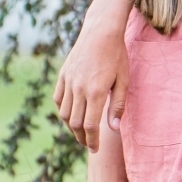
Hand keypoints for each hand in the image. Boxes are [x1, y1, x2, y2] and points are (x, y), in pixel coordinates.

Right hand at [53, 26, 128, 151]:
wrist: (101, 31)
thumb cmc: (117, 55)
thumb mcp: (124, 80)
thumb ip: (117, 105)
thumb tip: (113, 129)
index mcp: (95, 92)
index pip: (90, 126)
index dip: (92, 141)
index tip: (95, 149)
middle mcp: (78, 89)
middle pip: (75, 123)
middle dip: (82, 137)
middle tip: (89, 144)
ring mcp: (68, 82)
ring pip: (64, 113)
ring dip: (71, 126)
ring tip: (81, 131)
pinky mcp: (62, 75)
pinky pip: (58, 99)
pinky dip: (63, 110)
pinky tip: (71, 113)